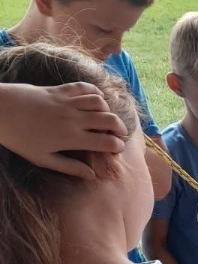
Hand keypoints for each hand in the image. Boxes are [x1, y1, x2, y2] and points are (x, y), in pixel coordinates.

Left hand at [0, 82, 127, 177]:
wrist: (1, 111)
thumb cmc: (20, 139)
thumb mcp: (43, 159)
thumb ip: (69, 167)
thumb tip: (91, 175)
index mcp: (71, 138)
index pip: (106, 141)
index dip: (117, 146)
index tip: (117, 150)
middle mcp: (74, 118)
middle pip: (109, 120)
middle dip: (120, 128)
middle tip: (120, 134)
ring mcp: (67, 102)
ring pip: (100, 102)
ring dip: (108, 110)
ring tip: (107, 118)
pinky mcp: (60, 89)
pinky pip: (85, 88)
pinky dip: (95, 93)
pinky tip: (95, 100)